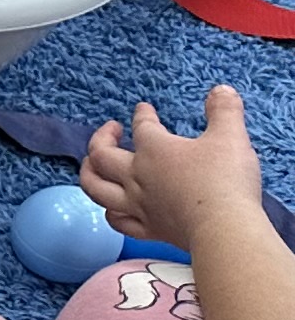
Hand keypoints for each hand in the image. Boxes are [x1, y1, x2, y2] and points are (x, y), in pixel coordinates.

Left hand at [84, 87, 270, 250]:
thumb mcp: (231, 136)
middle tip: (111, 130)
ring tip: (91, 165)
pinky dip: (111, 214)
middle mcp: (137, 176)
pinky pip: (118, 222)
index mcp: (154, 150)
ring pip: (96, 189)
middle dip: (101, 139)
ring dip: (89, 174)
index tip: (143, 109)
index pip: (141, 126)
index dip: (141, 115)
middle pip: (102, 155)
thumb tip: (221, 89)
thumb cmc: (225, 180)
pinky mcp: (148, 230)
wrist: (225, 228)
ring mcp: (138, 205)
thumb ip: (224, 111)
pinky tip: (113, 210)